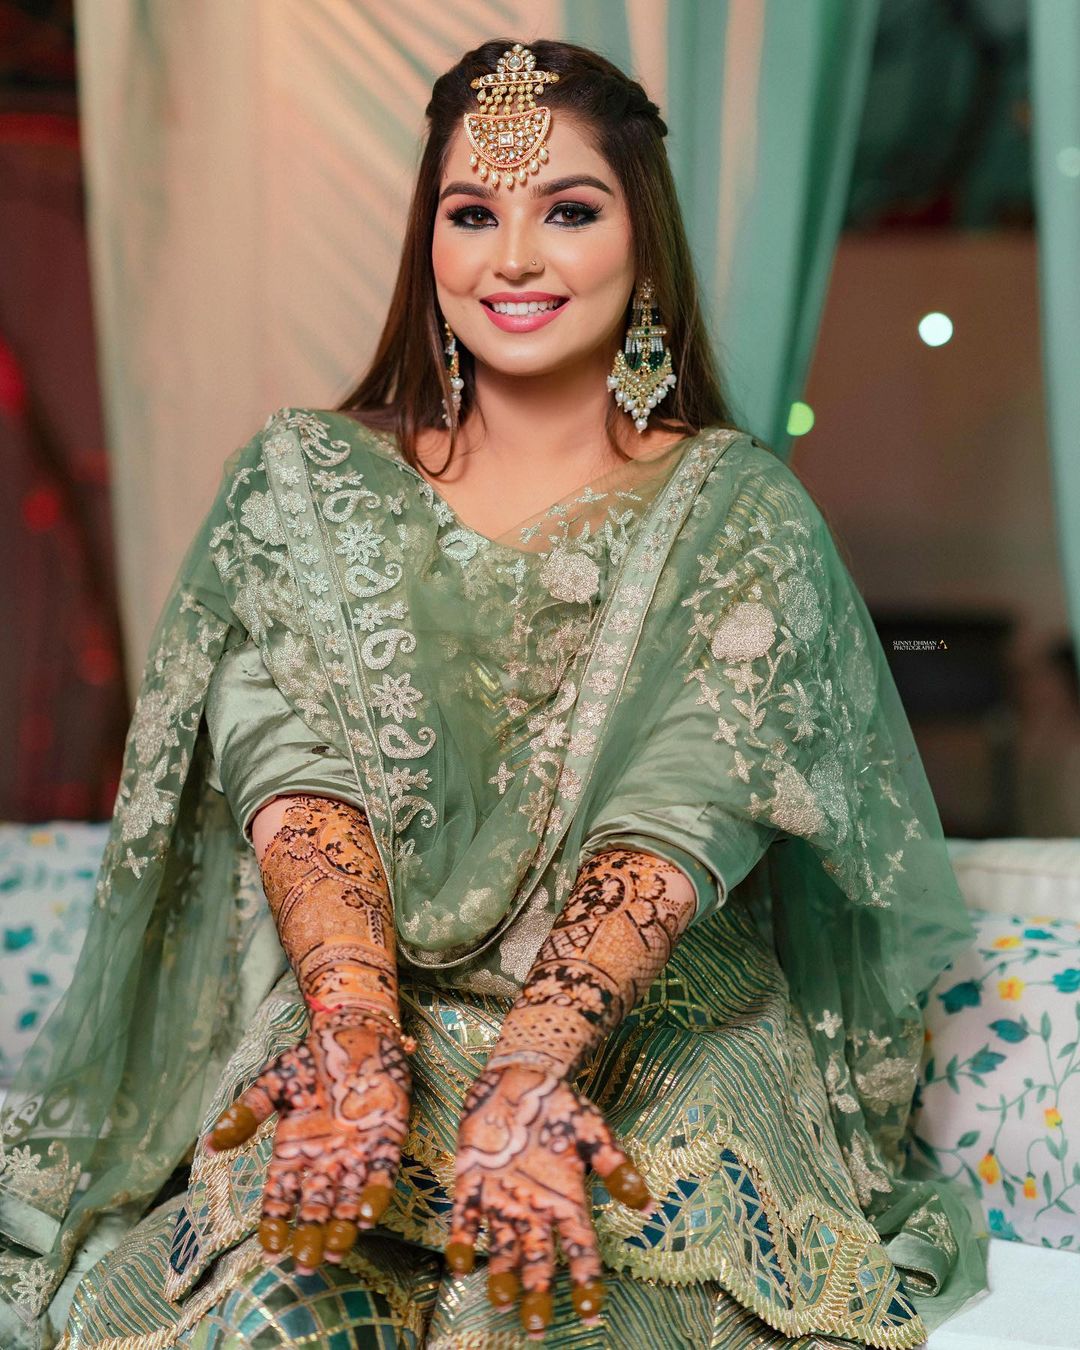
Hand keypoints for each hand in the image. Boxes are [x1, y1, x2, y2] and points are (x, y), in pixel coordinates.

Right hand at [203, 1008, 410, 1273]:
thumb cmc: (312, 1059)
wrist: (355, 1031)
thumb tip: (211, 1142)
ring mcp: (355, 1155)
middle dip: (309, 1236)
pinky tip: (368, 1215)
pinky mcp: (386, 1142)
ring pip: (346, 1201)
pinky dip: (374, 1195)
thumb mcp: (274, 1083)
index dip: (275, 1223)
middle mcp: (323, 1162)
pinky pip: (380, 1175)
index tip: (270, 1248)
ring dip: (341, 1227)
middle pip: (314, 1208)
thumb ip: (247, 1112)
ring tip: (335, 1251)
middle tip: (305, 1264)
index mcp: (293, 1152)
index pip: (280, 1197)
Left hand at [445, 1063, 653, 1340]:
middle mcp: (534, 1208)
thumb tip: (647, 1203)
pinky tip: (459, 1264)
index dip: (586, 1281)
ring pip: (501, 1248)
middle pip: (538, 1261)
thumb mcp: (593, 1133)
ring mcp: (502, 1198)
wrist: (520, 1075)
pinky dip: (461, 1241)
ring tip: (501, 1302)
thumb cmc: (561, 1105)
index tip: (589, 1312)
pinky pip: (465, 1218)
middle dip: (538, 1294)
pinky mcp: (471, 1182)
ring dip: (501, 1276)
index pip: (580, 1250)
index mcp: (567, 1200)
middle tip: (536, 1329)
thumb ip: (615, 1167)